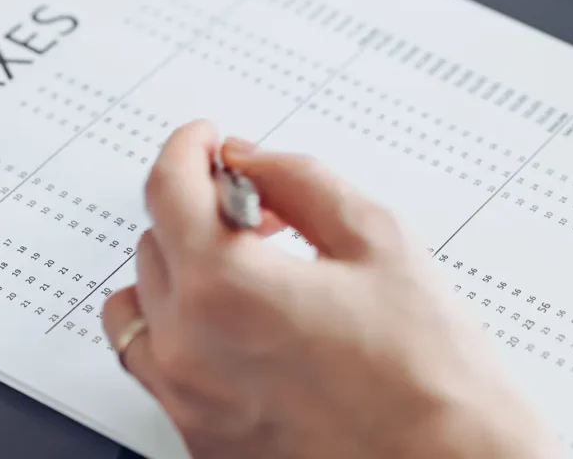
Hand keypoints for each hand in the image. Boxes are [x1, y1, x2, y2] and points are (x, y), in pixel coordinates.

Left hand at [102, 121, 560, 458]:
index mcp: (226, 288)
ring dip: (180, 272)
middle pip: (154, 241)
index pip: (168, 187)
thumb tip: (252, 159)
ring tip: (244, 273)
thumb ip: (301, 183)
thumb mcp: (378, 242)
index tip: (206, 143)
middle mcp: (190, 348)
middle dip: (201, 210)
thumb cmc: (431, 373)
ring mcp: (188, 403)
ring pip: (141, 306)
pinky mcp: (200, 440)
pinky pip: (159, 368)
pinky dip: (183, 331)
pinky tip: (243, 330)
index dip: (188, 148)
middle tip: (261, 213)